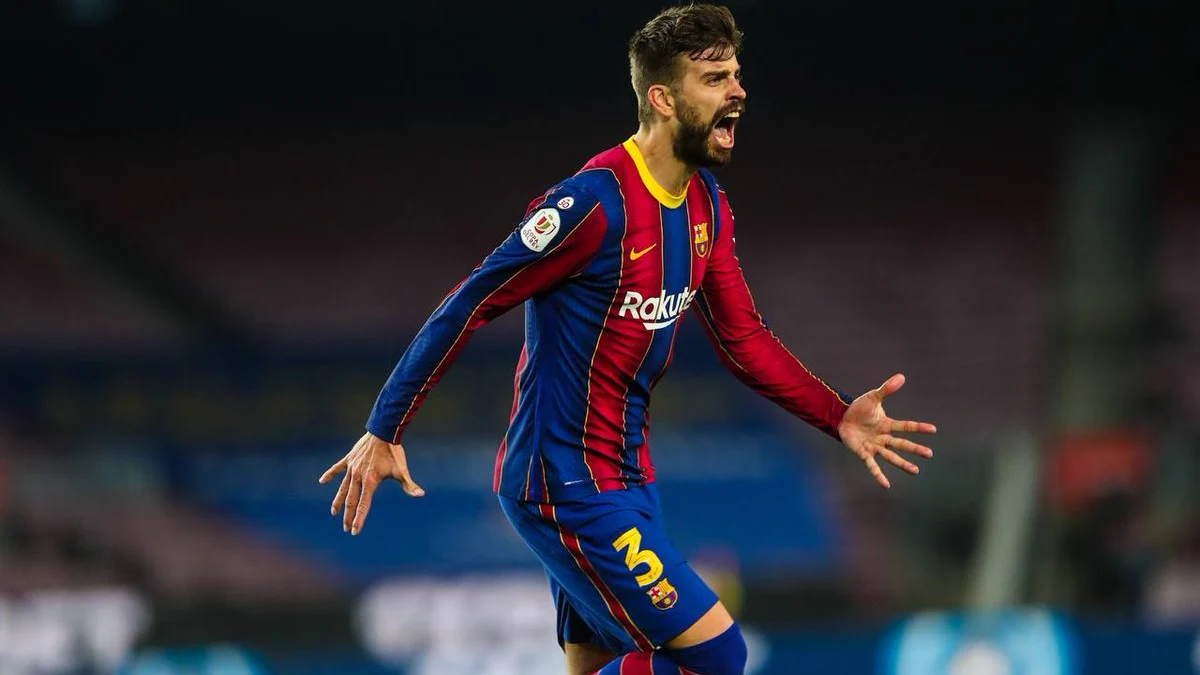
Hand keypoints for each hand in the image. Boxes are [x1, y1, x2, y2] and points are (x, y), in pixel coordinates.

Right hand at [319, 432, 424, 534]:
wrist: (384, 431)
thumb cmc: (394, 452)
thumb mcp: (402, 470)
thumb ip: (409, 485)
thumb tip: (421, 495)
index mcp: (370, 481)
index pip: (363, 505)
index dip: (359, 519)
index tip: (354, 531)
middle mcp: (358, 476)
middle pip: (351, 500)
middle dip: (348, 516)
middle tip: (346, 528)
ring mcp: (352, 467)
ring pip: (342, 488)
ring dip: (338, 501)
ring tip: (333, 512)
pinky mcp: (349, 459)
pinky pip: (337, 468)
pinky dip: (330, 475)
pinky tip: (322, 481)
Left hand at [836, 373, 935, 488]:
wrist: (841, 418)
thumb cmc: (859, 409)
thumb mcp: (873, 398)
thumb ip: (886, 390)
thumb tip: (902, 376)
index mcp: (888, 424)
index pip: (906, 426)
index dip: (919, 427)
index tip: (934, 429)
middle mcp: (884, 437)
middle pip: (901, 444)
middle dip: (915, 449)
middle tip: (929, 454)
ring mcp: (875, 446)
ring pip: (891, 457)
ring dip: (903, 464)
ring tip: (915, 471)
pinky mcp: (864, 453)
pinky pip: (872, 466)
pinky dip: (879, 475)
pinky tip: (886, 485)